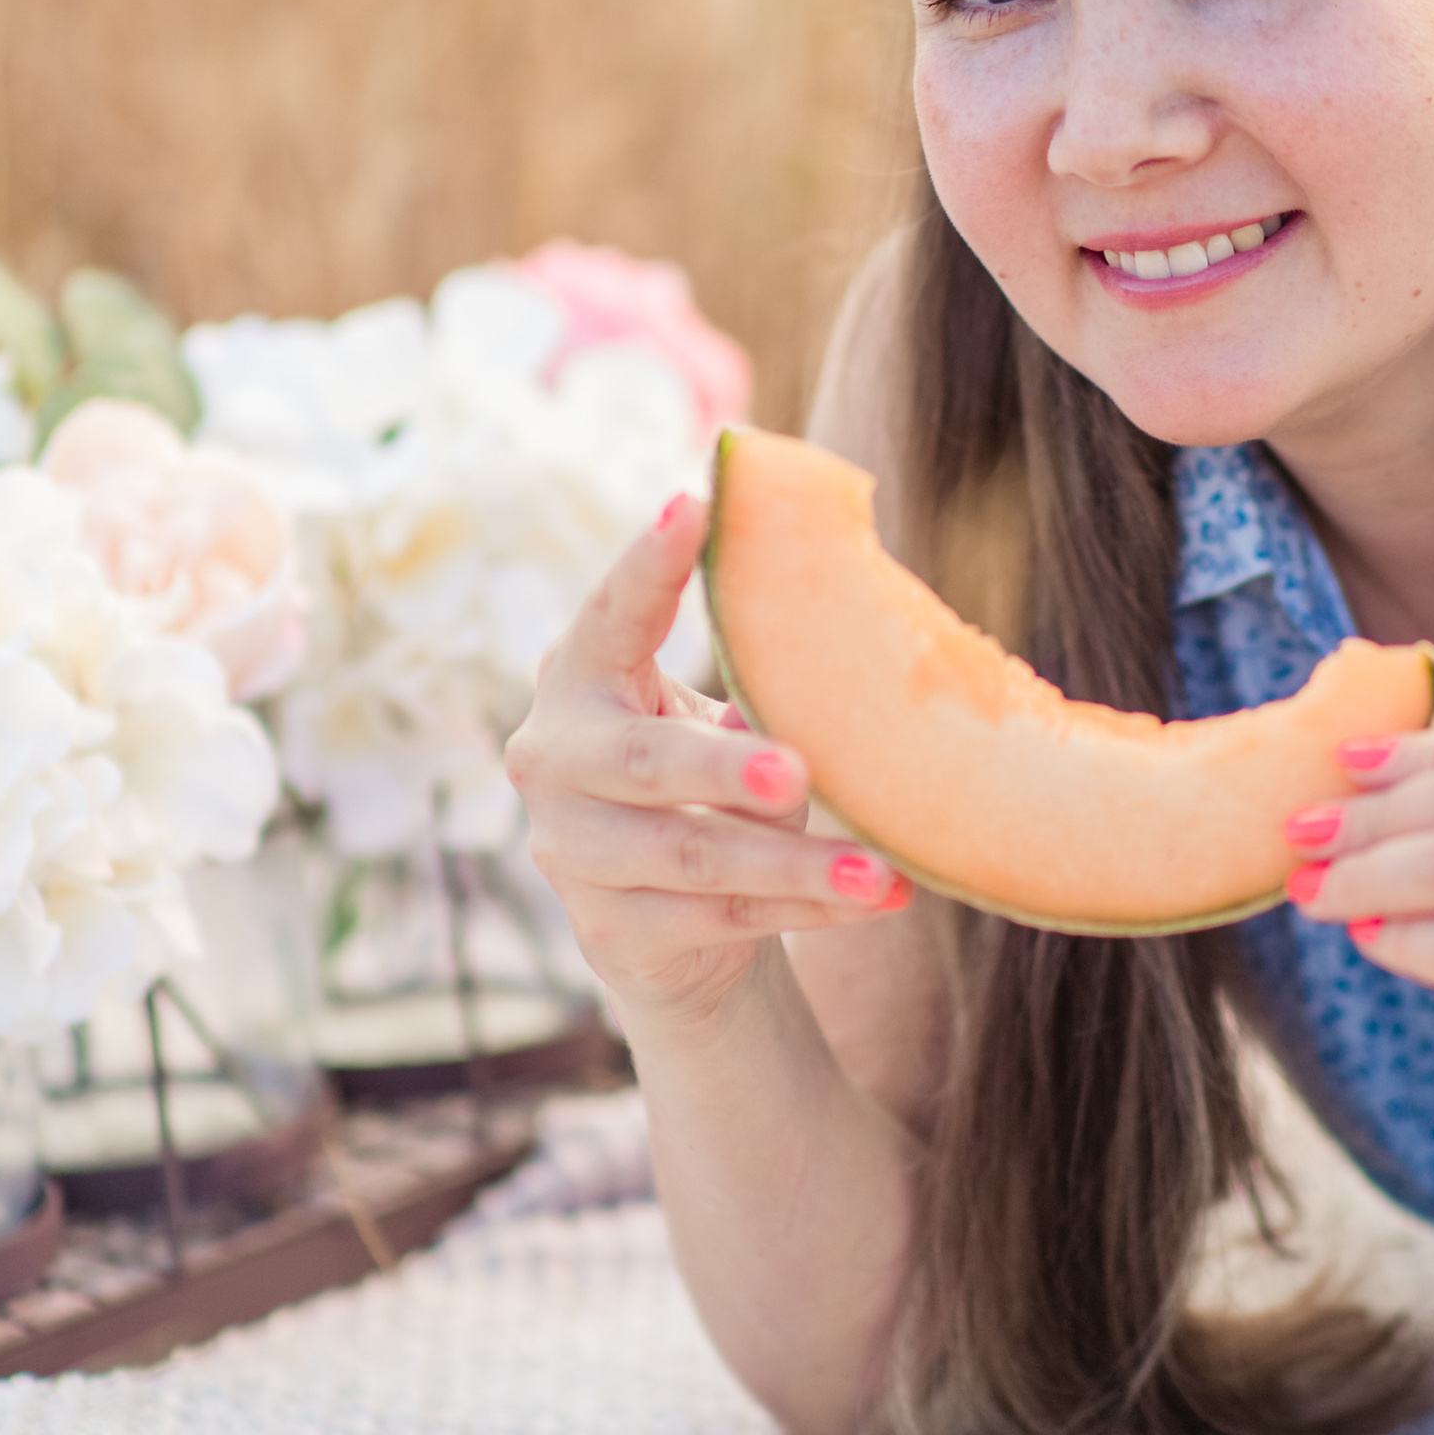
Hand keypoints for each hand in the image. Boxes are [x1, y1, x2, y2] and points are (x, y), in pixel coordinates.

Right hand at [507, 493, 911, 1030]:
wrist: (672, 931)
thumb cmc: (707, 789)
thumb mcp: (720, 725)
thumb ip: (754, 690)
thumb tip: (847, 644)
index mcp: (581, 679)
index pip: (610, 615)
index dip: (647, 563)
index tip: (695, 502)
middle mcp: (554, 759)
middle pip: (644, 762)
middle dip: (724, 769)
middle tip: (798, 771)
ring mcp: (571, 852)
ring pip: (694, 855)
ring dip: (795, 864)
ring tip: (879, 872)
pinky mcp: (610, 933)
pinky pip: (723, 917)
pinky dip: (806, 910)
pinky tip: (875, 901)